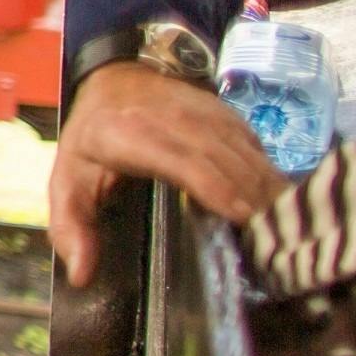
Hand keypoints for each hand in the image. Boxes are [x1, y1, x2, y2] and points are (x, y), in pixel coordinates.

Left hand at [45, 60, 283, 285]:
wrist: (115, 79)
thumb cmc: (93, 138)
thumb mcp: (68, 181)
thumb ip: (71, 228)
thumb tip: (80, 275)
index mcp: (132, 137)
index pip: (185, 163)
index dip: (218, 189)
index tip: (244, 219)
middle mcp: (174, 120)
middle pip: (225, 160)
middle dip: (253, 198)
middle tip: (276, 240)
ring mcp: (205, 113)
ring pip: (246, 151)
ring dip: (268, 187)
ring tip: (288, 226)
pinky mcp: (226, 114)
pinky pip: (255, 145)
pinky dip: (270, 172)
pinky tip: (283, 201)